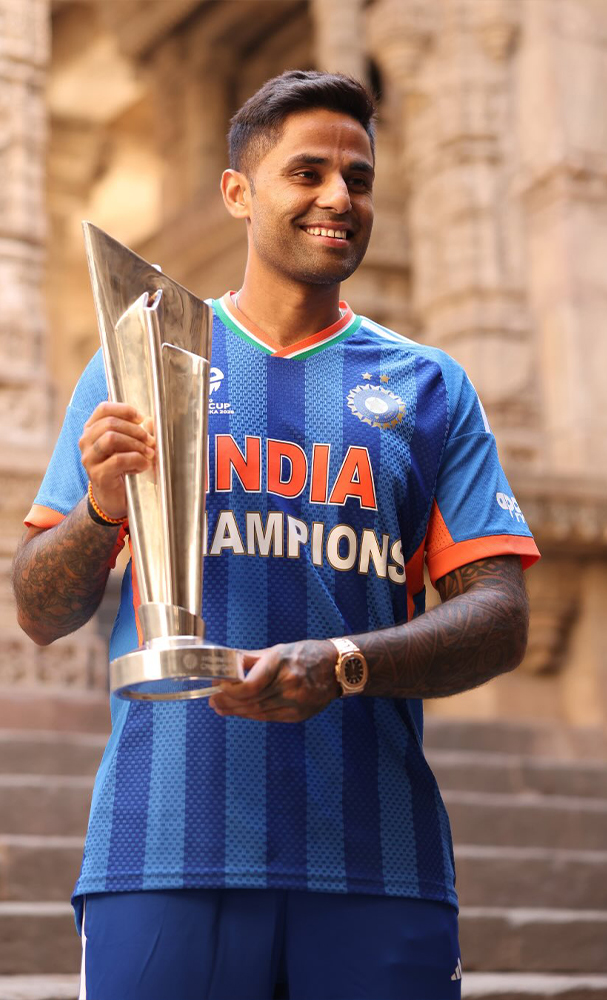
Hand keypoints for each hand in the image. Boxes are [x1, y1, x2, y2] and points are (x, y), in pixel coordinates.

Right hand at [79, 402, 154, 518]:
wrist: (113, 498)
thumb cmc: (122, 468)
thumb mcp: (127, 446)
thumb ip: (136, 431)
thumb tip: (150, 421)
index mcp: (91, 430)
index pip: (103, 409)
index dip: (124, 410)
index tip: (142, 418)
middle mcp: (86, 442)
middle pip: (110, 423)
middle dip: (136, 430)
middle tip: (151, 441)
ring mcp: (89, 459)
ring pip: (111, 438)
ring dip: (136, 444)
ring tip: (149, 453)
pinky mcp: (98, 474)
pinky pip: (119, 460)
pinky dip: (137, 460)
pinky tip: (143, 466)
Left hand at [209, 639, 340, 721]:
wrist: (337, 668)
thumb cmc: (306, 654)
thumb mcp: (278, 649)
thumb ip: (251, 658)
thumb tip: (226, 662)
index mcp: (281, 663)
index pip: (250, 685)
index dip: (230, 690)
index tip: (217, 687)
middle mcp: (289, 683)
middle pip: (251, 700)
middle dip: (228, 702)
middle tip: (213, 701)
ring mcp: (295, 701)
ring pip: (258, 712)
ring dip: (237, 711)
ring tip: (221, 708)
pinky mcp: (298, 715)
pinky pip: (269, 717)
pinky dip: (253, 715)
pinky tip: (242, 712)